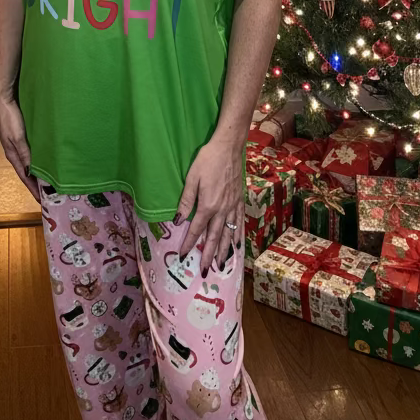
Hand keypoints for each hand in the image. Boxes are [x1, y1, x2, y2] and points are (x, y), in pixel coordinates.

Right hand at [0, 96, 38, 202]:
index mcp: (13, 155)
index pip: (24, 178)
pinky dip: (38, 159)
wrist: (2, 100)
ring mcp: (18, 145)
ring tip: (49, 179)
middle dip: (36, 184)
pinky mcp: (21, 137)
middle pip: (27, 172)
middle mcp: (15, 152)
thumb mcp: (18, 138)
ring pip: (30, 163)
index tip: (42, 201)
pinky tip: (45, 159)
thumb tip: (31, 173)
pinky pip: (32, 153)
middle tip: (48, 193)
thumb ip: (25, 155)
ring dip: (38, 172)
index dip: (33, 189)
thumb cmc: (9, 118)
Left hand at [174, 138, 242, 272]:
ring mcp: (233, 206)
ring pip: (229, 234)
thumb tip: (179, 220)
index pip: (197, 230)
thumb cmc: (208, 160)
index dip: (189, 244)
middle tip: (205, 271)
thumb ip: (186, 201)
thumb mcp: (192, 178)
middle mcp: (222, 210)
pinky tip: (238, 245)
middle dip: (209, 255)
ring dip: (225, 251)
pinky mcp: (240, 200)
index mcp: (208, 206)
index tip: (184, 256)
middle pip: (215, 237)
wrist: (229, 148)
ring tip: (221, 265)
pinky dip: (238, 235)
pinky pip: (239, 222)